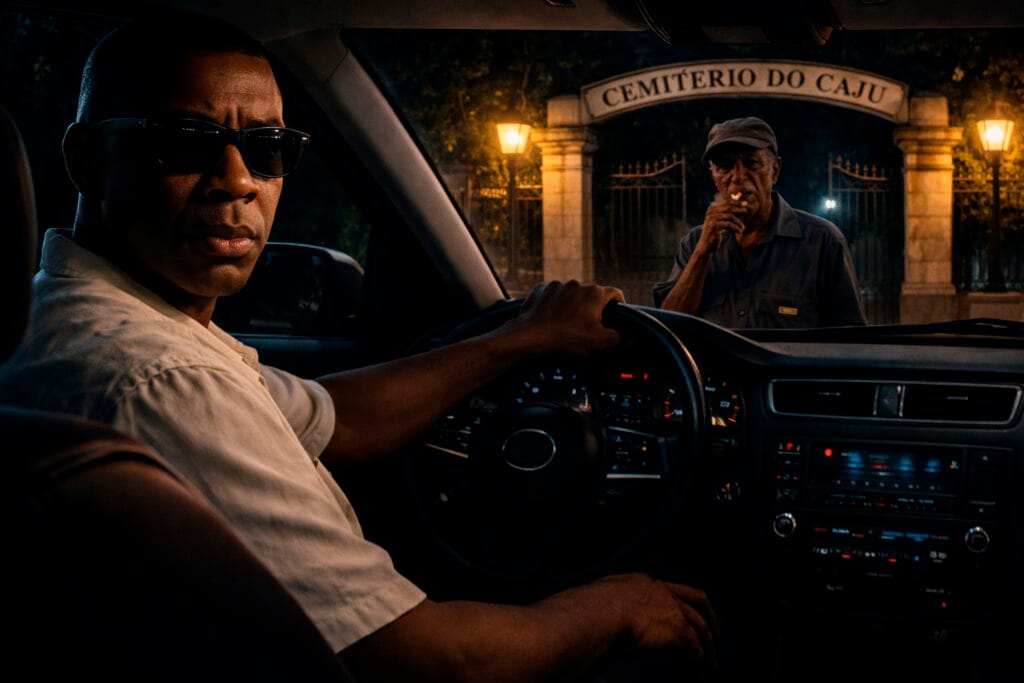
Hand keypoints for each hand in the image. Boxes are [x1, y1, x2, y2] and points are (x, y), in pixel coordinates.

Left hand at [503, 279, 623, 355]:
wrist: (531, 338)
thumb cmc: (568, 340)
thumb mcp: (601, 343)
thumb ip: (622, 338)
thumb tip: (636, 338)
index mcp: (595, 293)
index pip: (615, 294)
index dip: (618, 307)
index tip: (616, 318)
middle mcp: (577, 283)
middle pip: (592, 295)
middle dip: (593, 309)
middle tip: (589, 328)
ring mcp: (557, 285)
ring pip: (571, 295)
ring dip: (573, 306)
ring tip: (568, 326)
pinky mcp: (540, 290)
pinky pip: (553, 295)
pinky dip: (555, 305)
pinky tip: (552, 320)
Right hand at [587, 573, 718, 676]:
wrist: (597, 613)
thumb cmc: (588, 610)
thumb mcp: (601, 601)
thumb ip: (610, 608)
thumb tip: (603, 619)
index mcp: (644, 583)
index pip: (673, 589)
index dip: (685, 602)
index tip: (690, 614)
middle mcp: (663, 593)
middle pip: (698, 603)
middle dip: (708, 620)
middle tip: (713, 637)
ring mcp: (673, 611)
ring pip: (701, 630)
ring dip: (708, 650)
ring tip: (708, 667)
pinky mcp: (679, 632)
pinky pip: (696, 652)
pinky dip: (700, 666)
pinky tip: (698, 677)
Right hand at [698, 193, 748, 250]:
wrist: (706, 245)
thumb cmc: (715, 233)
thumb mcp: (721, 222)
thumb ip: (728, 214)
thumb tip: (743, 207)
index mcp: (712, 208)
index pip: (726, 202)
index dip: (737, 202)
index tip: (746, 204)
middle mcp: (710, 212)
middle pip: (728, 208)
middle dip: (739, 209)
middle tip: (746, 212)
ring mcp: (711, 218)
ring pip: (729, 216)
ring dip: (738, 222)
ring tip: (743, 228)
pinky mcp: (713, 226)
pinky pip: (728, 224)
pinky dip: (735, 227)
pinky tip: (740, 231)